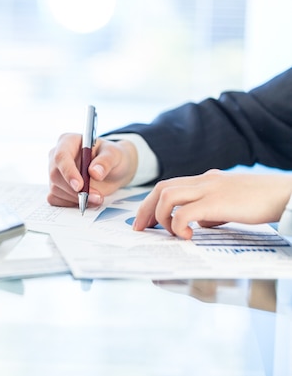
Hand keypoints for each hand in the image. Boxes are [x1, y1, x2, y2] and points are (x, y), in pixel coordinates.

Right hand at [47, 135, 137, 206]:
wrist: (113, 170)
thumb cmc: (112, 157)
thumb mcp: (114, 154)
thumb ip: (106, 161)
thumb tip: (94, 172)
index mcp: (68, 141)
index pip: (61, 156)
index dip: (68, 171)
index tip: (79, 186)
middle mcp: (57, 156)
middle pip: (55, 175)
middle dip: (75, 190)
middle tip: (96, 196)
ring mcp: (55, 173)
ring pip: (56, 189)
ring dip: (76, 198)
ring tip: (97, 198)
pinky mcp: (56, 187)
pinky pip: (56, 199)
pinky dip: (71, 203)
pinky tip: (86, 200)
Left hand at [133, 169, 291, 238]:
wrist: (287, 194)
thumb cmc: (262, 202)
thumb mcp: (231, 204)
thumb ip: (212, 211)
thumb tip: (199, 224)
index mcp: (206, 179)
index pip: (168, 185)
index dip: (152, 203)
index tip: (145, 221)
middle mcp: (204, 180)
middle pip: (161, 188)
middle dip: (145, 209)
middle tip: (140, 229)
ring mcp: (209, 188)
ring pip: (166, 195)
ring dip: (161, 216)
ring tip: (170, 233)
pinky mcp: (217, 201)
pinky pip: (184, 212)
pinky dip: (178, 225)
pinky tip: (188, 236)